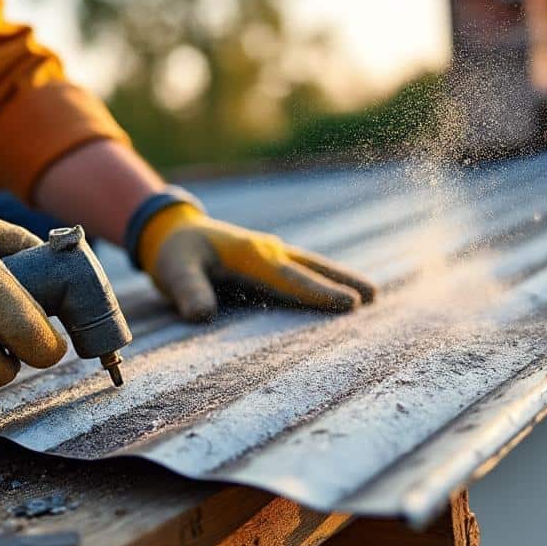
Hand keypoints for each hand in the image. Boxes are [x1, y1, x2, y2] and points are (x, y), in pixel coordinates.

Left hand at [137, 202, 376, 321]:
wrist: (173, 230)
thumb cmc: (175, 253)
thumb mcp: (174, 270)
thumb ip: (188, 291)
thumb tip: (202, 315)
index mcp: (249, 254)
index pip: (289, 278)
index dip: (318, 292)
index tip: (347, 304)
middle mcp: (267, 251)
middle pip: (311, 268)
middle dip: (342, 282)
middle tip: (373, 298)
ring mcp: (271, 253)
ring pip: (312, 266)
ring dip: (340, 278)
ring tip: (372, 294)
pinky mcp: (269, 260)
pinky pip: (302, 269)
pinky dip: (324, 278)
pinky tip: (341, 290)